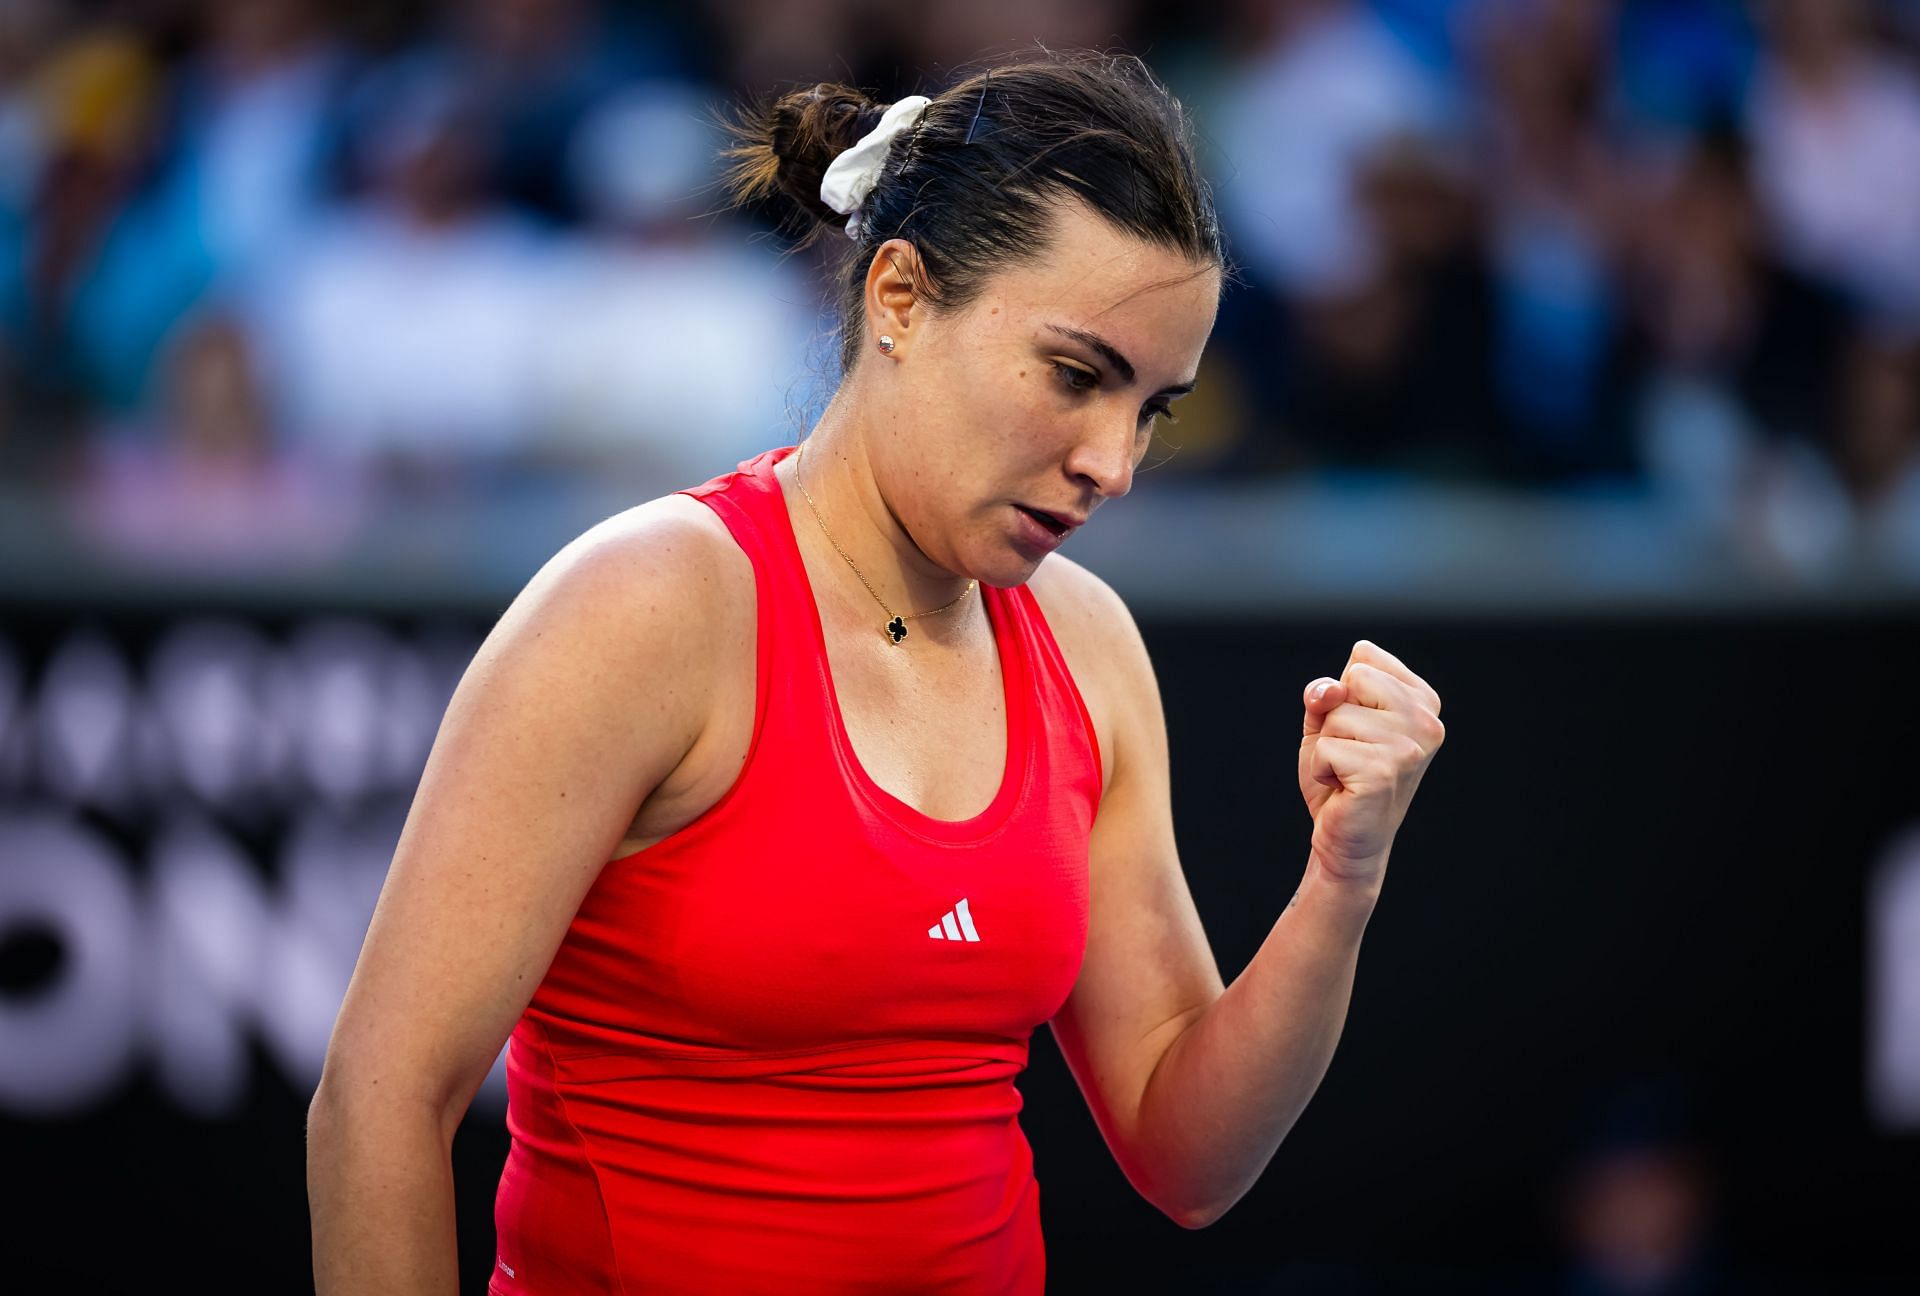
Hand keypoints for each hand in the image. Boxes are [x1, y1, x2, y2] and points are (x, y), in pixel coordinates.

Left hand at [1298, 640, 1444, 887]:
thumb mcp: (1328, 722)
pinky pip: (1326, 747)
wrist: (1347, 839)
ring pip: (1336, 714)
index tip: (1358, 727)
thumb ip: (1325, 693)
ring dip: (1326, 746)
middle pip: (1353, 678)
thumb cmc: (1341, 776)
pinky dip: (1320, 768)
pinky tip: (1343, 787)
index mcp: (1422, 700)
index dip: (1344, 692)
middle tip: (1351, 752)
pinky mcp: (1385, 771)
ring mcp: (1409, 747)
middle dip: (1335, 717)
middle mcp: (1426, 720)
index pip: (1364, 656)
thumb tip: (1328, 690)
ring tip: (1348, 771)